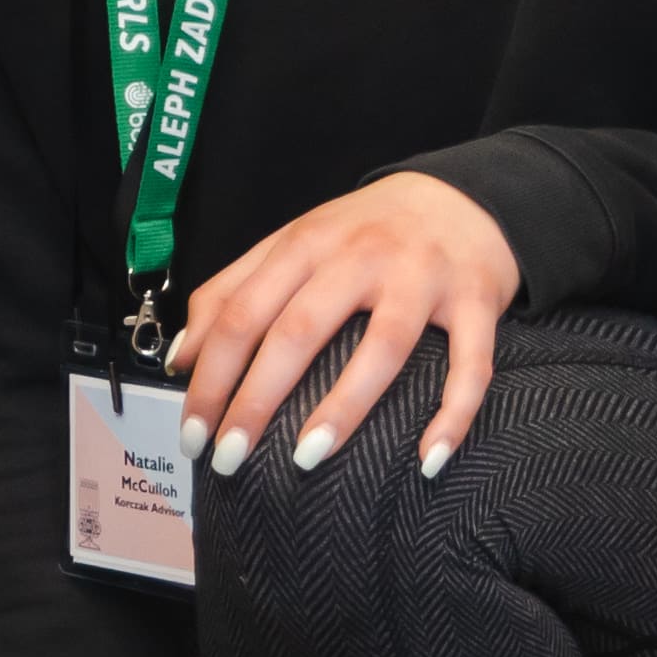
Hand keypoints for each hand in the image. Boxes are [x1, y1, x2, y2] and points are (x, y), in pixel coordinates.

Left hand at [172, 168, 519, 482]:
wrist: (459, 197)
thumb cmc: (362, 232)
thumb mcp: (290, 244)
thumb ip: (231, 291)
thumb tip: (181, 357)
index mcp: (303, 245)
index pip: (240, 314)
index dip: (211, 376)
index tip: (192, 431)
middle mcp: (359, 257)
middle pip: (297, 332)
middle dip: (256, 401)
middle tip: (229, 458)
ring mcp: (420, 279)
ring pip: (380, 348)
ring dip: (343, 409)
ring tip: (306, 459)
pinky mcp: (475, 302)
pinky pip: (469, 366)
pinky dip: (452, 414)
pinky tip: (428, 459)